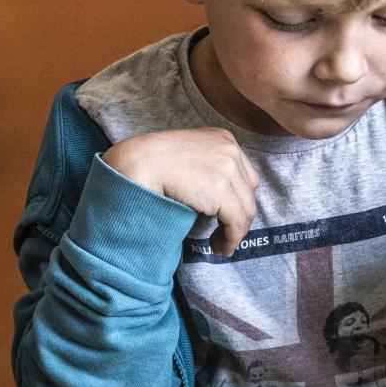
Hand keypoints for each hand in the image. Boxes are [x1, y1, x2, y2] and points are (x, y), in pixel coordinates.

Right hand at [103, 128, 260, 255]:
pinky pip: (236, 222)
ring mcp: (227, 168)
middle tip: (224, 233)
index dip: (238, 199)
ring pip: (246, 210)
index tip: (226, 216)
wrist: (137, 162)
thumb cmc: (152, 162)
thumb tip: (215, 200)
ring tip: (220, 245)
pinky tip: (219, 247)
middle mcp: (229, 150)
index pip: (244, 175)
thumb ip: (206, 169)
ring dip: (235, 232)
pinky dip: (231, 239)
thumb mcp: (189, 156)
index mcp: (223, 139)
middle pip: (248, 192)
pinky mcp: (220, 190)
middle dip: (239, 215)